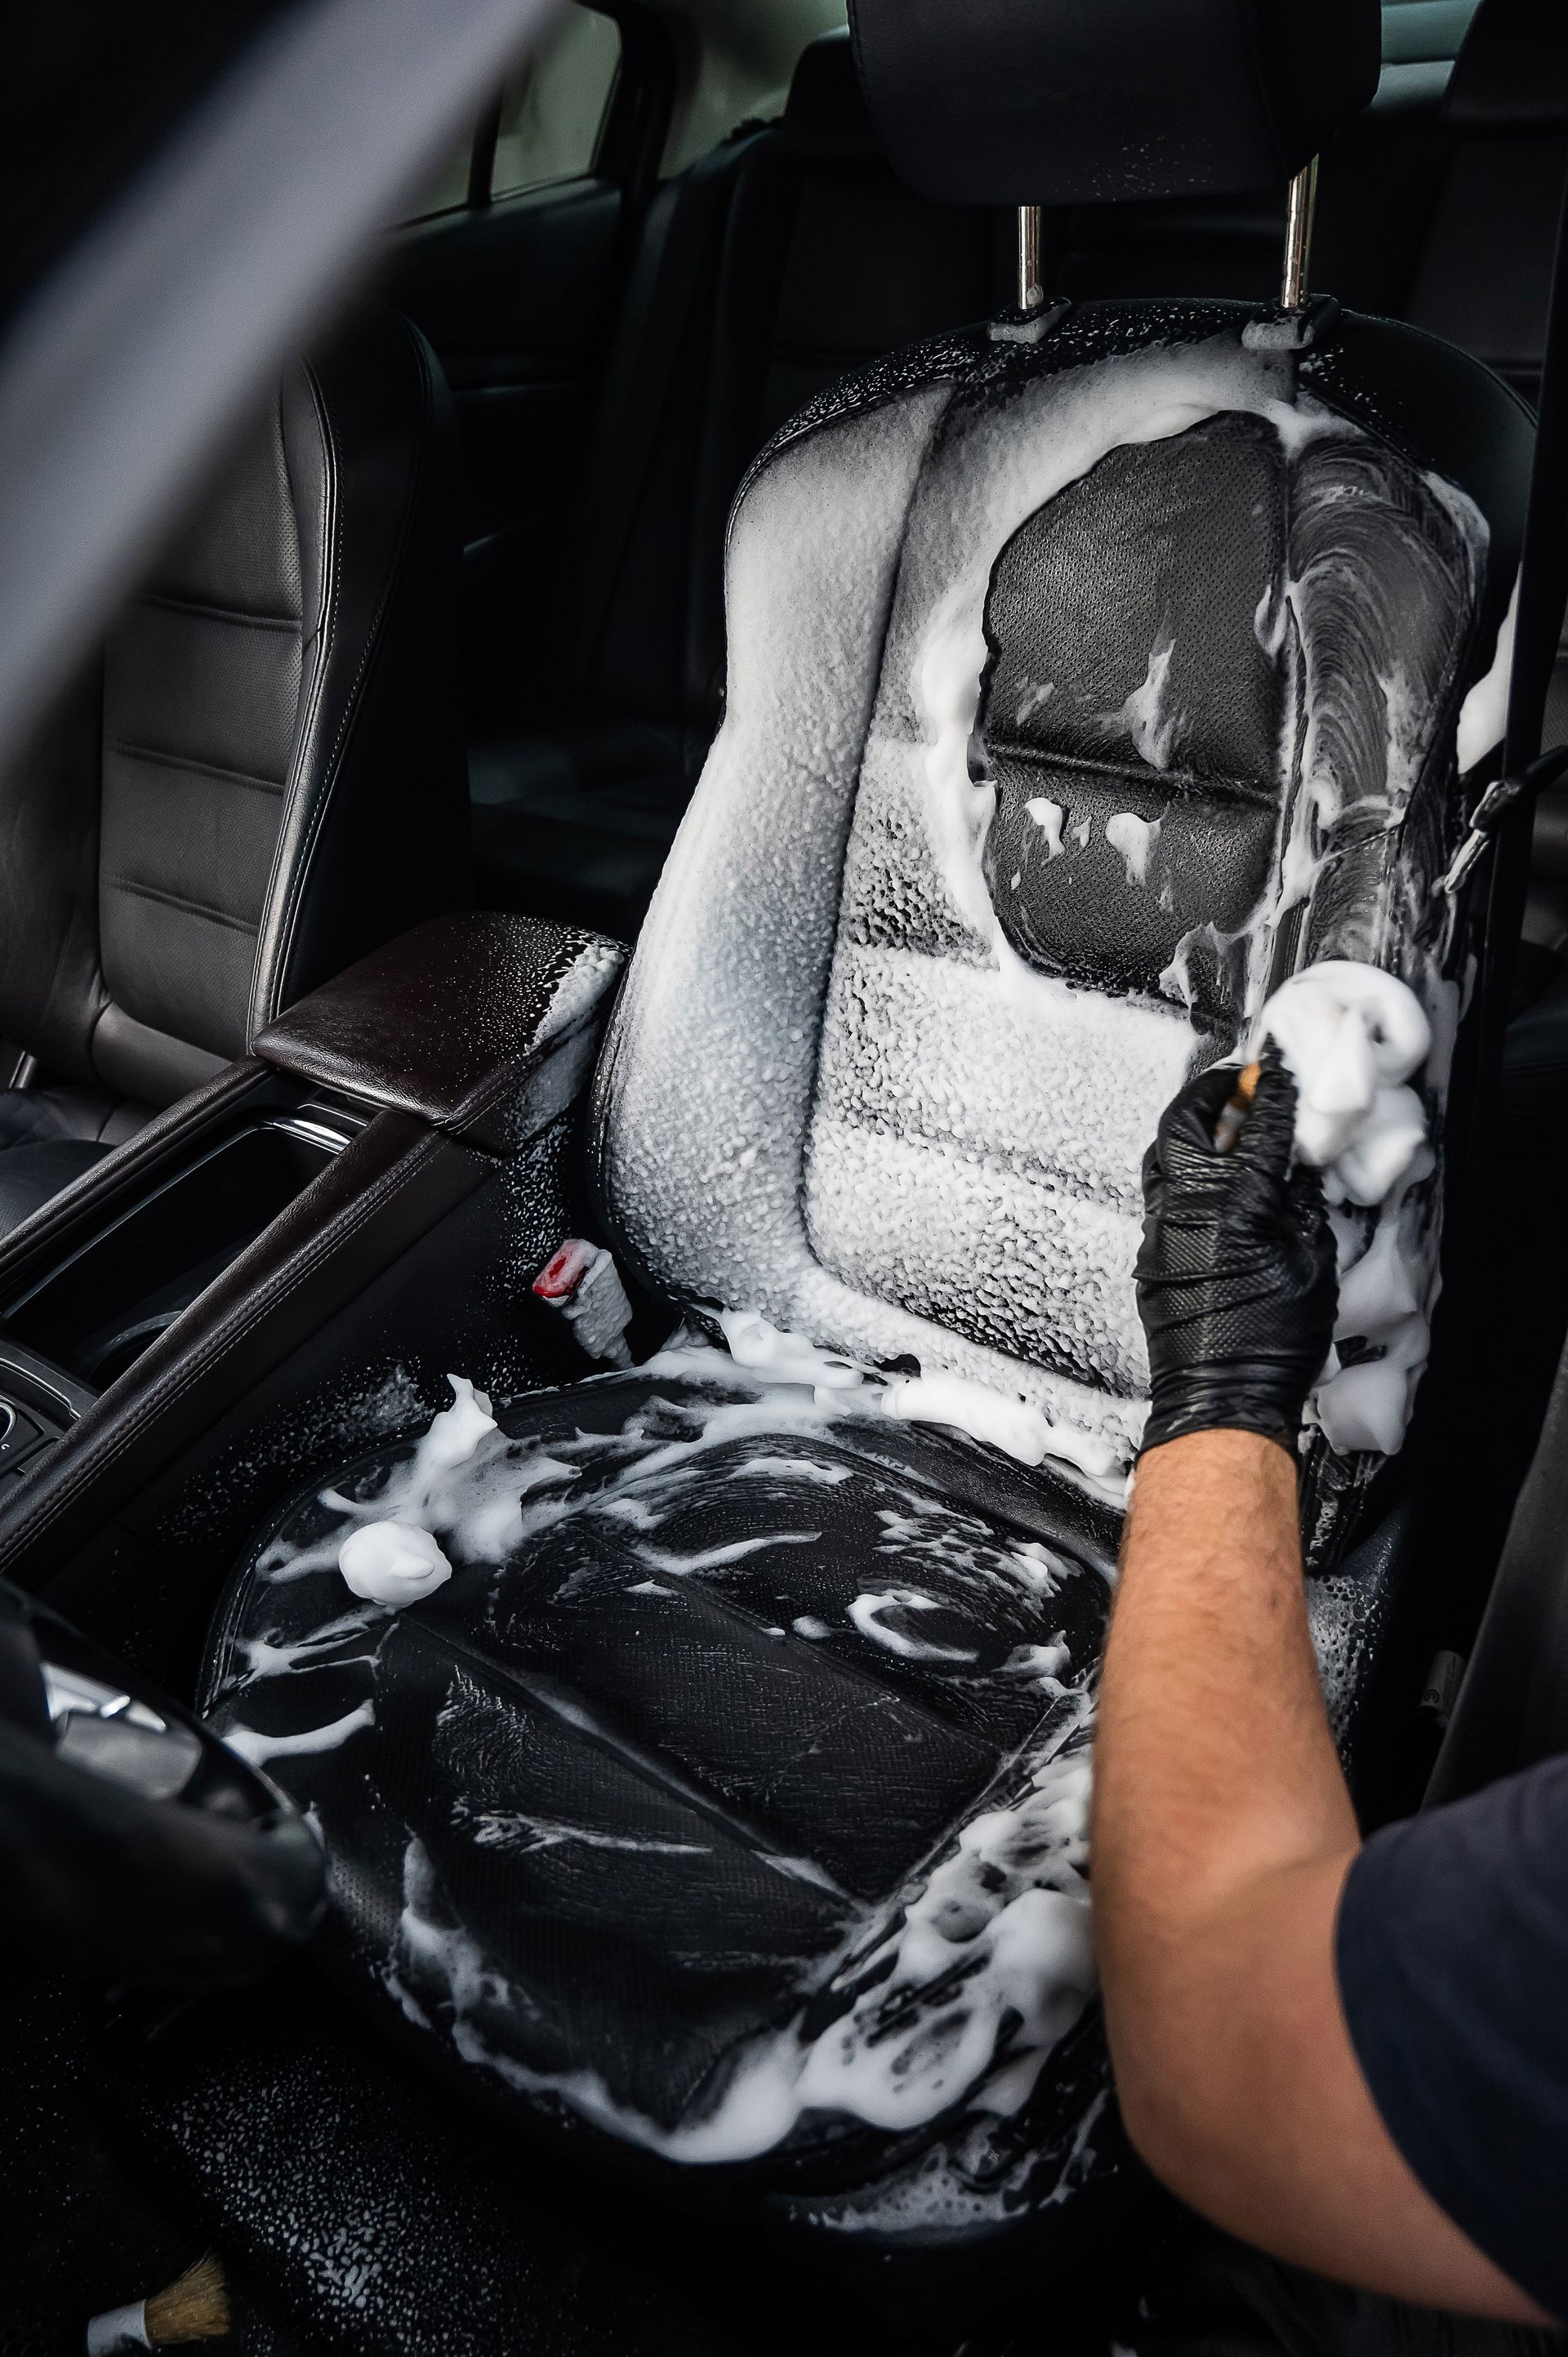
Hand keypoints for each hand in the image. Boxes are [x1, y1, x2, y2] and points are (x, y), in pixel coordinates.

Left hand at [1135, 1046, 1336, 1457]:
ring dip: (1190, 1133)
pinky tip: (1211, 1187)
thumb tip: (1298, 1173)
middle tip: (1235, 1085)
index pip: (1256, 1126)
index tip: (1280, 1074)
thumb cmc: (1270, 1342)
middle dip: (1209, 1093)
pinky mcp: (1148, 1256)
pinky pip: (1161, 1199)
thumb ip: (1304, 1207)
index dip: (1273, 1093)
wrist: (1220, 1399)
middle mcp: (1185, 1208)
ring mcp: (1158, 1231)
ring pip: (1162, 1158)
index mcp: (1233, 1203)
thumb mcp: (1313, 1263)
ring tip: (1222, 1128)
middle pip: (1182, 1121)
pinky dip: (1184, 1179)